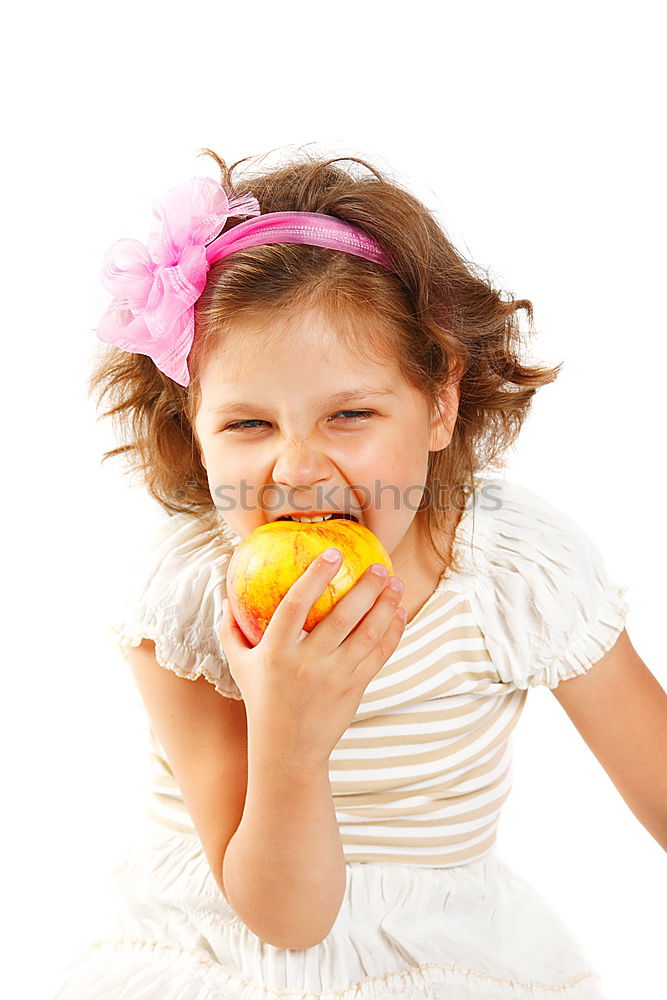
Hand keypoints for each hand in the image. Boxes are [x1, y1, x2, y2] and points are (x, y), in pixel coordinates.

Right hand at [219, 551, 406, 764]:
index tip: (333, 553)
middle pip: (342, 616)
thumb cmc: (262, 701)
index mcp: (276, 651)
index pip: (296, 605)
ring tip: (395, 583)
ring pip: (367, 634)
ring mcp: (334, 677)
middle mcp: (307, 663)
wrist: (287, 751)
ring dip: (386, 605)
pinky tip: (399, 613)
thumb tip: (227, 595)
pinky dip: (392, 632)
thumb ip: (232, 630)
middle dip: (366, 587)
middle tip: (379, 565)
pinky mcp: (354, 689)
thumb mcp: (239, 666)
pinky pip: (379, 654)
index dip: (315, 576)